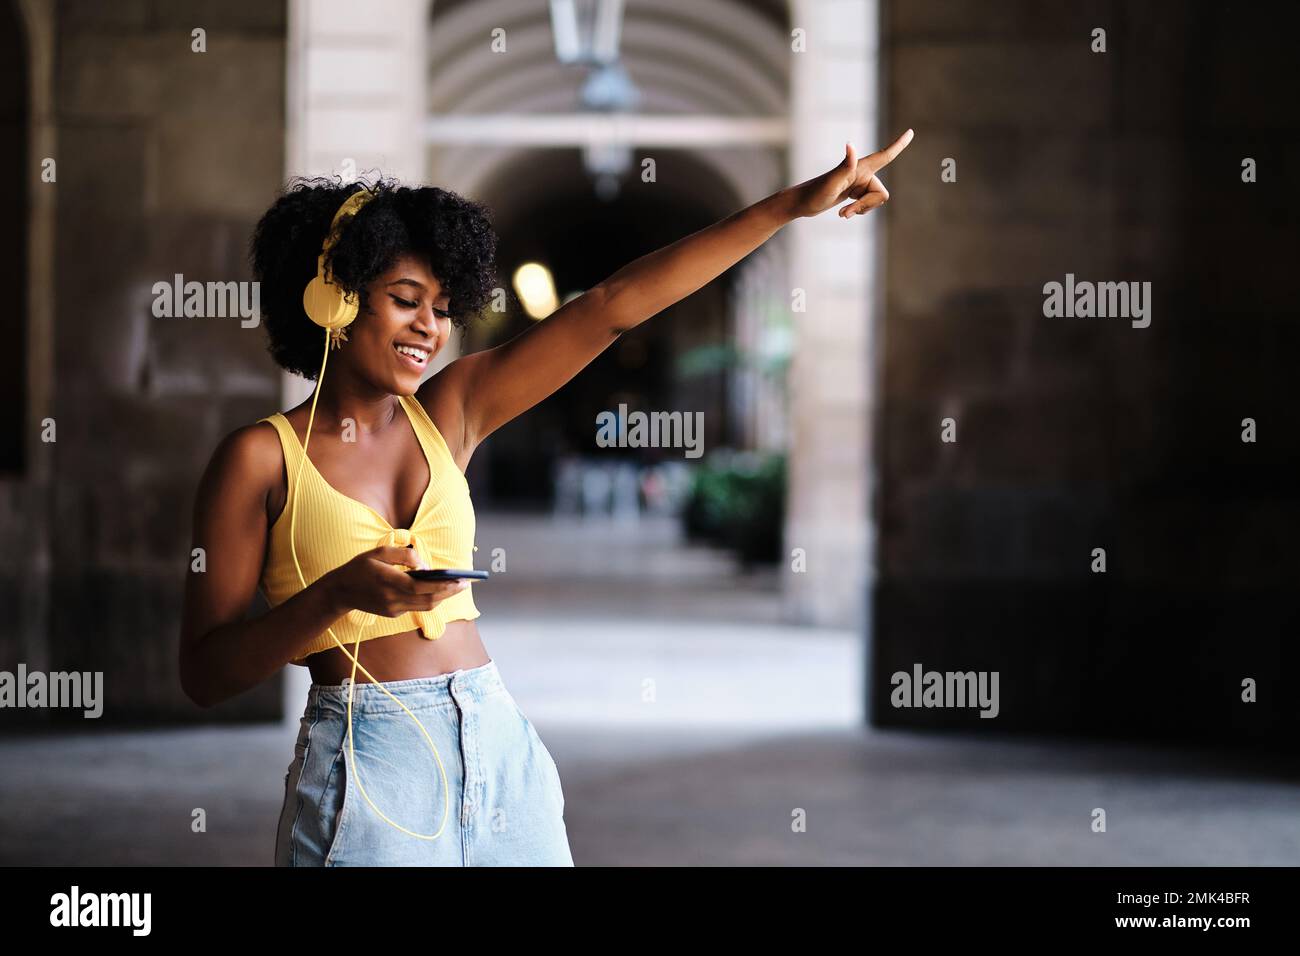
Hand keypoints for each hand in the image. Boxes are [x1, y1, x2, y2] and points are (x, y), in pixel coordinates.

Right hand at [322, 546, 469, 618]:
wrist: (339, 591)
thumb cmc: (360, 567)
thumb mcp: (379, 552)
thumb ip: (405, 555)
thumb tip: (426, 566)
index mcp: (388, 580)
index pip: (422, 587)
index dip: (443, 585)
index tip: (460, 580)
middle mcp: (392, 598)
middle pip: (428, 600)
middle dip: (449, 593)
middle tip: (465, 583)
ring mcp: (392, 609)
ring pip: (425, 606)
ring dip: (443, 597)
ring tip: (457, 587)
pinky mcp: (392, 614)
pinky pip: (416, 606)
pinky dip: (429, 598)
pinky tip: (439, 590)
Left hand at [789, 128, 913, 218]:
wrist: (801, 204)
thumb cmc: (814, 193)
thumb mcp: (831, 183)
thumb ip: (845, 165)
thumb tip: (850, 145)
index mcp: (861, 168)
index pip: (885, 155)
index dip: (898, 146)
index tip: (911, 132)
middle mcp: (863, 173)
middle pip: (881, 195)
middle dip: (866, 207)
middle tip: (844, 214)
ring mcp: (859, 184)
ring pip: (875, 202)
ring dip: (859, 211)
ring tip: (842, 214)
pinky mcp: (854, 193)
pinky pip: (867, 205)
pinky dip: (857, 212)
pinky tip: (843, 213)